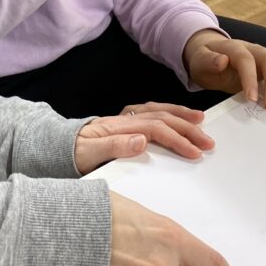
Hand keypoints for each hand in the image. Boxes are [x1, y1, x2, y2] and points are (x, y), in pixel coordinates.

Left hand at [75, 103, 214, 174]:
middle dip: (188, 128)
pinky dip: (168, 112)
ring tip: (201, 121)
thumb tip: (142, 139)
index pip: (157, 129)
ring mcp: (126, 119)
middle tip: (208, 142)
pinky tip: (177, 117)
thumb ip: (114, 146)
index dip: (178, 139)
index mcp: (120, 126)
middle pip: (163, 118)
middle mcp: (126, 118)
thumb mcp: (89, 155)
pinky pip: (153, 112)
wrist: (57, 146)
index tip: (195, 152)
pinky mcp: (125, 123)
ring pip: (160, 111)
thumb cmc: (72, 154)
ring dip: (181, 115)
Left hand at [183, 30, 265, 109]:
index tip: (251, 99)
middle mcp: (253, 48)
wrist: (210, 55)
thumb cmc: (205, 61)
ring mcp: (264, 53)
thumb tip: (222, 61)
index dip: (250, 77)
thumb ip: (208, 61)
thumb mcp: (199, 62)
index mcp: (233, 48)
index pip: (245, 59)